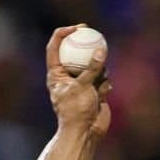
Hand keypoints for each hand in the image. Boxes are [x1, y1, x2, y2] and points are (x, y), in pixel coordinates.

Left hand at [46, 24, 113, 140]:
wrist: (85, 131)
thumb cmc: (76, 111)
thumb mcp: (82, 87)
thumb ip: (91, 68)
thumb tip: (100, 50)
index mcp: (55, 74)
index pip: (54, 48)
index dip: (63, 34)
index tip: (77, 27)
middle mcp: (66, 76)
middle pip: (75, 52)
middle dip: (85, 43)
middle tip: (94, 32)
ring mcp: (81, 82)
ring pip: (93, 65)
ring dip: (99, 72)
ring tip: (97, 86)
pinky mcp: (93, 89)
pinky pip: (102, 78)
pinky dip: (104, 84)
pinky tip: (102, 95)